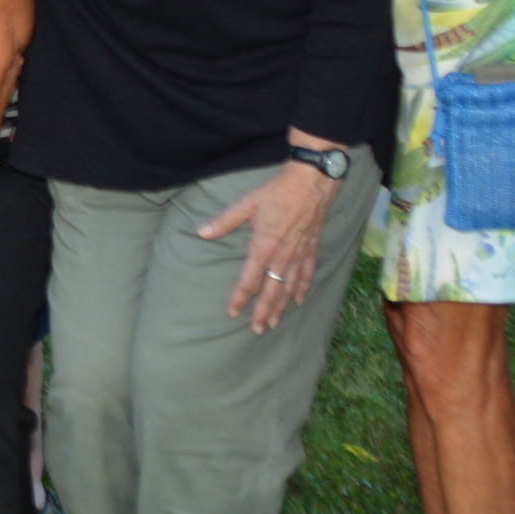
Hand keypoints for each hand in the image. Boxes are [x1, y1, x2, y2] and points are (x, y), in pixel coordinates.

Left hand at [200, 158, 339, 333]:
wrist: (312, 183)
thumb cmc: (278, 192)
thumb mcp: (247, 204)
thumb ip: (225, 221)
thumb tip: (202, 232)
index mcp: (264, 247)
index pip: (249, 280)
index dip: (240, 297)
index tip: (233, 311)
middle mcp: (282, 256)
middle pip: (271, 291)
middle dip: (263, 312)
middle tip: (257, 330)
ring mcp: (299, 254)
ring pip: (289, 287)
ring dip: (281, 306)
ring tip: (275, 322)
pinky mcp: (311, 248)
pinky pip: (307, 274)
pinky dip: (303, 289)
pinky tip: (299, 300)